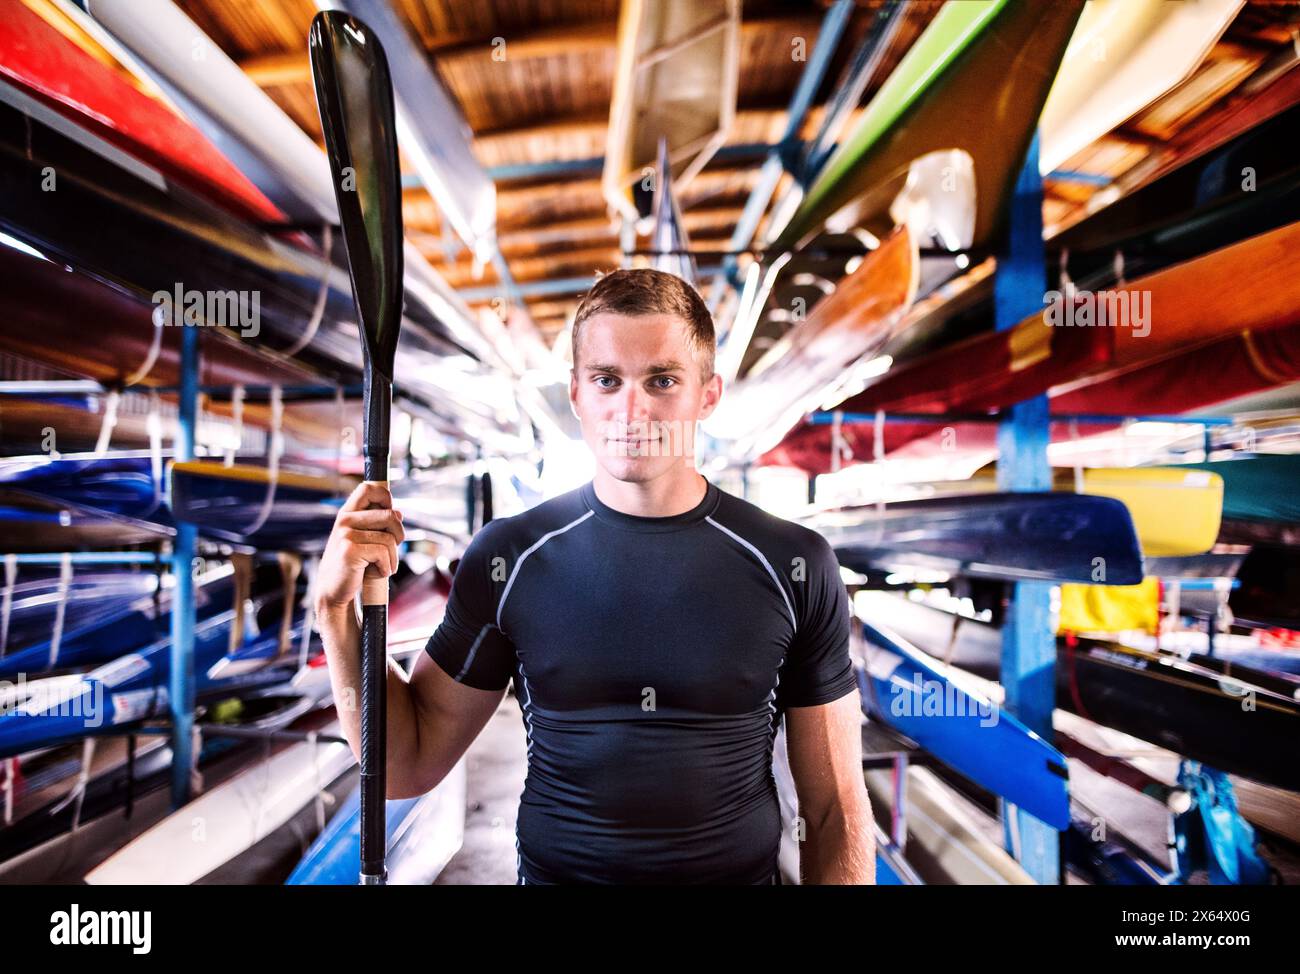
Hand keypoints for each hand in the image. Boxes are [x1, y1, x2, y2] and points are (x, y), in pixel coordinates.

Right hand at [315, 481, 404, 610]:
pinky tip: (377, 572)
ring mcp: (345, 535)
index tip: (390, 514)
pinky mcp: (349, 551)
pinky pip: (383, 553)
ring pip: (390, 539)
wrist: (333, 592)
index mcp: (347, 514)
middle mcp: (344, 521)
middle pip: (390, 515)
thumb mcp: (362, 540)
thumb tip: (399, 514)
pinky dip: (387, 567)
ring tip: (381, 565)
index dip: (385, 496)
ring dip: (393, 558)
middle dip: (399, 535)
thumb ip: (377, 525)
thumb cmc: (351, 565)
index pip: (368, 488)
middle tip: (391, 550)